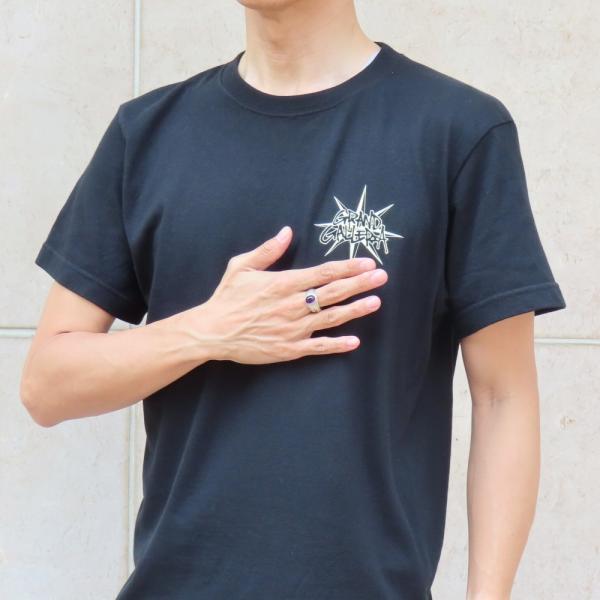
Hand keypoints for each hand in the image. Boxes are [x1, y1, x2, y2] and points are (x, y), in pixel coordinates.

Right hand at [190, 225, 387, 364]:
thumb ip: (267, 250)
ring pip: (331, 318)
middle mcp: (293, 305)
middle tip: (381, 276)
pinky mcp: (290, 349)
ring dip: (355, 310)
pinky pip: (318, 347)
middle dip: (359, 283)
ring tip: (376, 302)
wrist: (213, 331)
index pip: (323, 273)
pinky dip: (337, 345)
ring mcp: (293, 328)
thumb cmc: (227, 297)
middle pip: (333, 292)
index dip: (347, 267)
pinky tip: (355, 341)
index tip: (367, 262)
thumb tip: (287, 232)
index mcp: (283, 283)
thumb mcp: (242, 266)